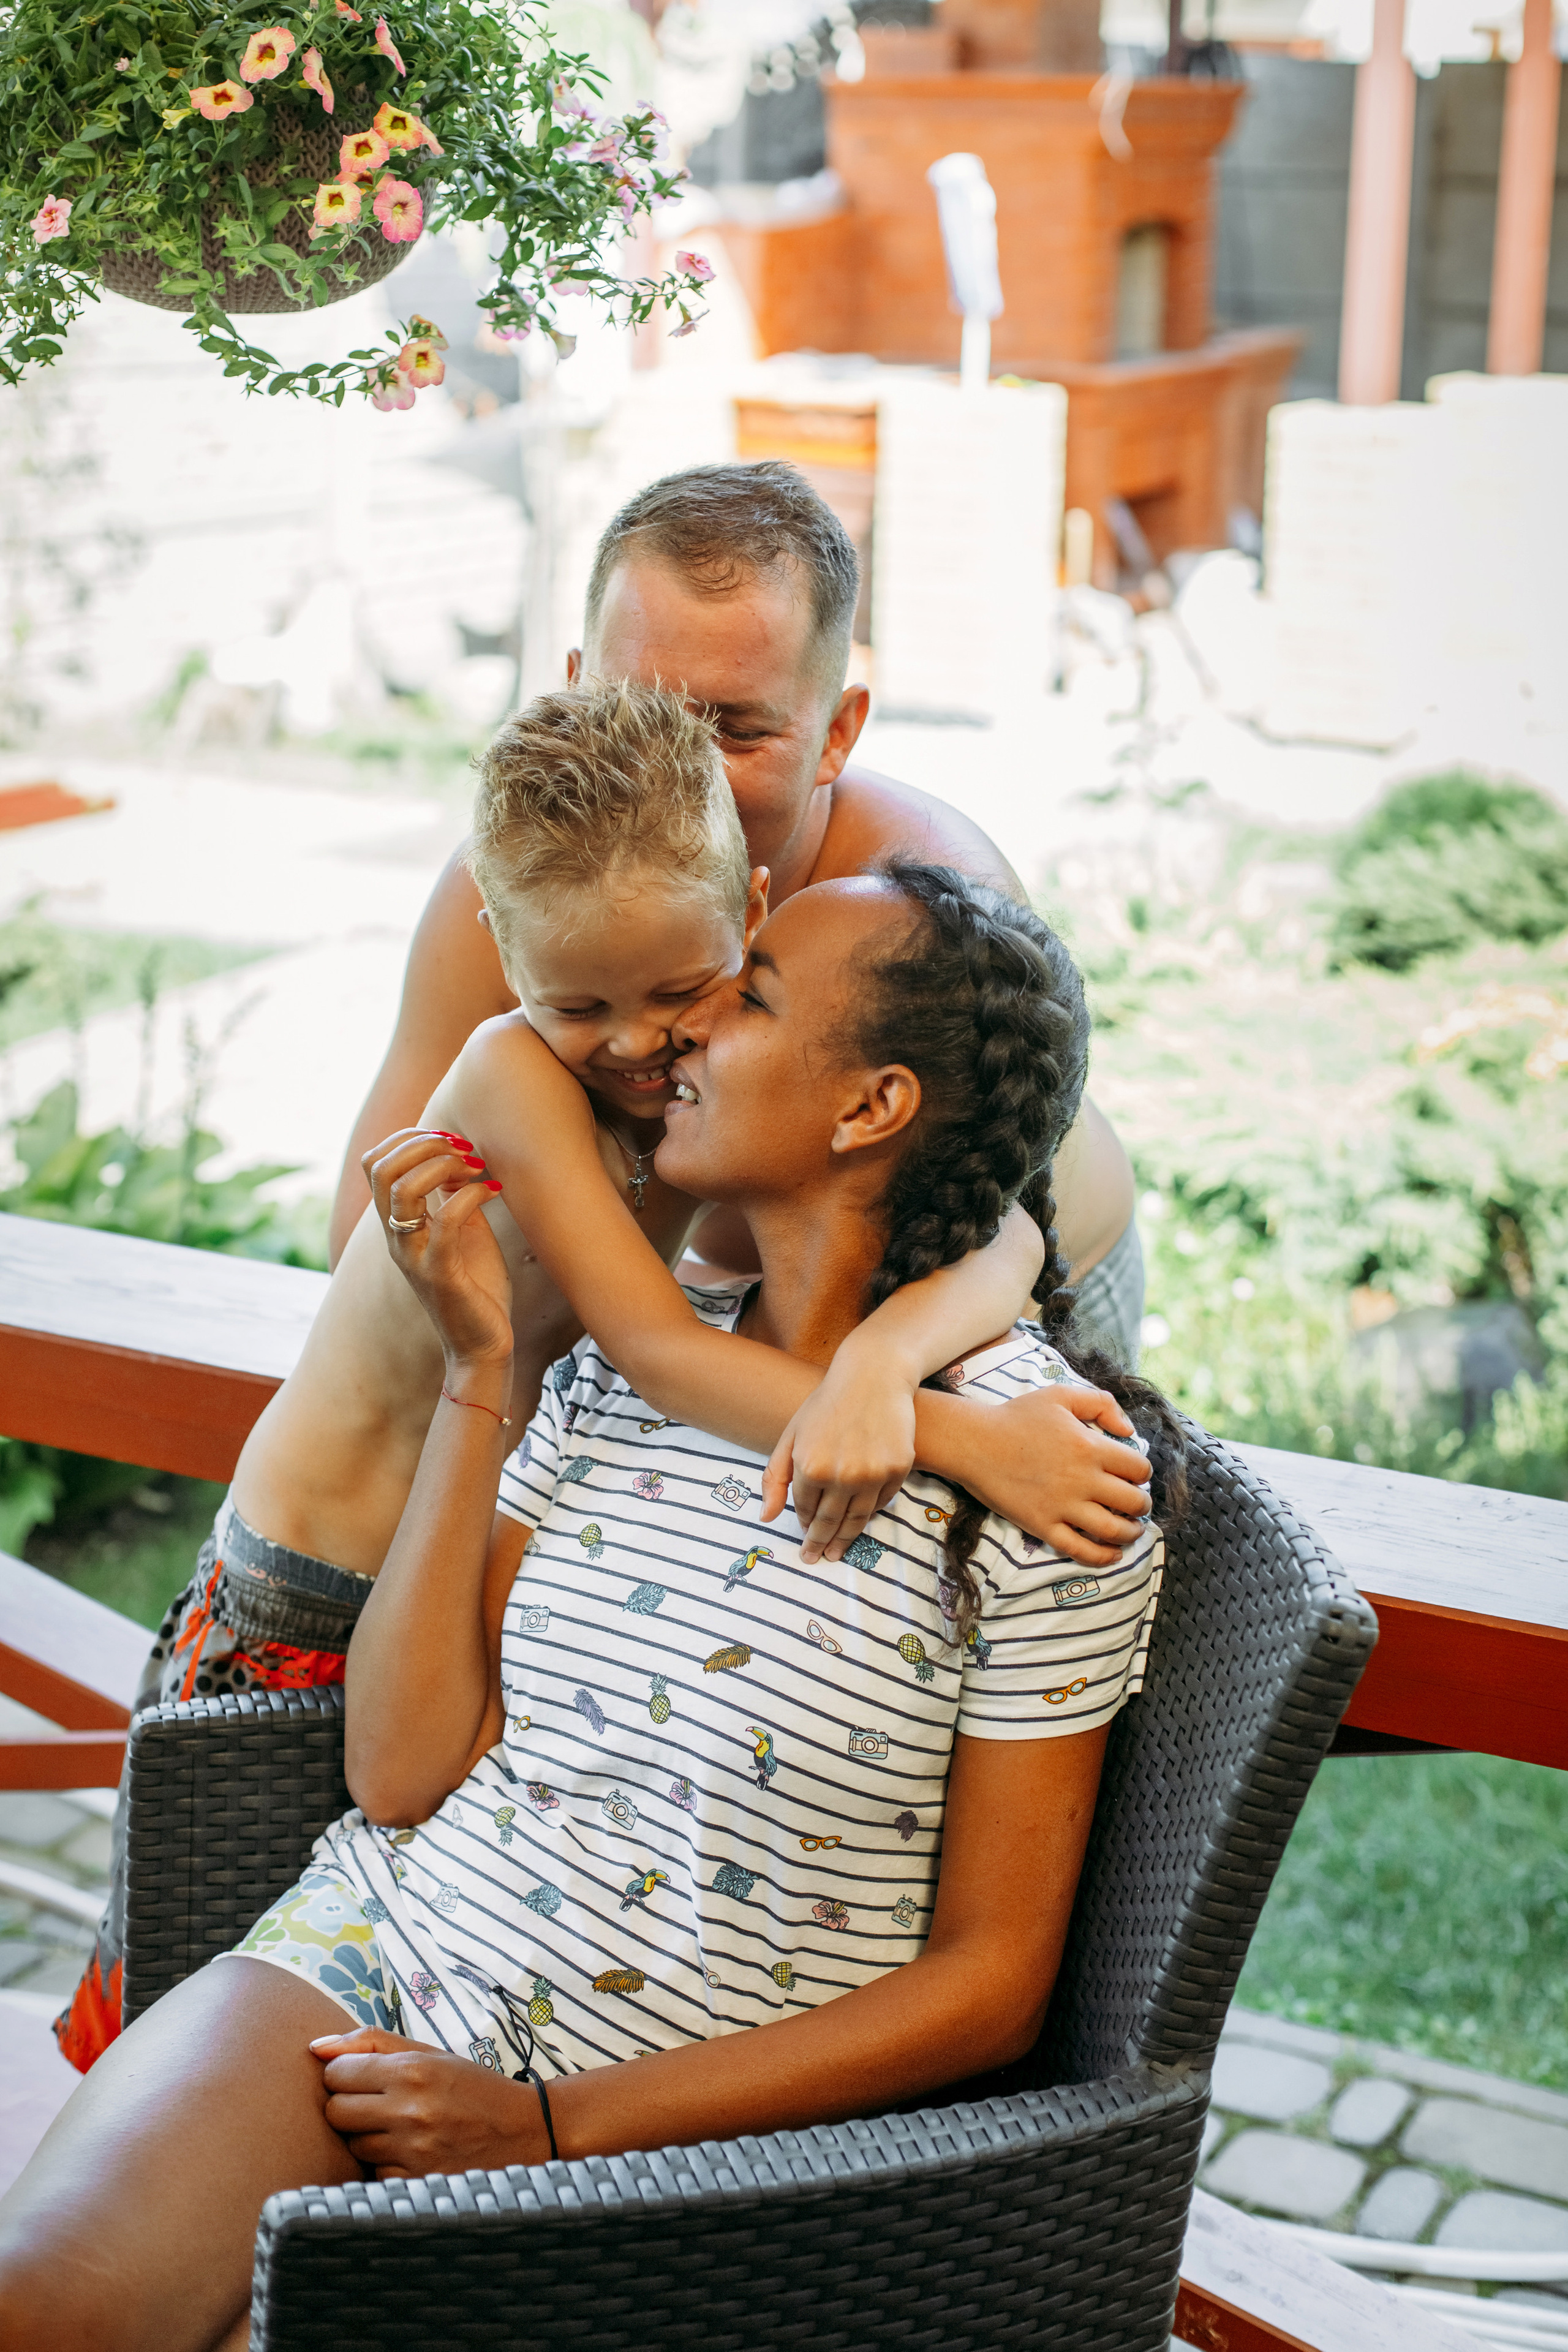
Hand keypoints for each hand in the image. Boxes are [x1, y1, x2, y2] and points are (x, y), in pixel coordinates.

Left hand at [311, 2026, 548, 2177]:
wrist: (524, 2131)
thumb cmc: (470, 2088)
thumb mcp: (429, 2053)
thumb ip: (370, 2043)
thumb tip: (314, 2047)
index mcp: (412, 2070)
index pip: (336, 2074)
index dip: (342, 2075)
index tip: (360, 2078)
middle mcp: (409, 2111)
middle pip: (335, 2112)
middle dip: (348, 2107)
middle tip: (376, 2105)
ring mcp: (412, 2151)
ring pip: (352, 2147)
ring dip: (366, 2138)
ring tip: (399, 2129)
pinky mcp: (417, 2184)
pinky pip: (374, 2175)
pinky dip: (385, 2165)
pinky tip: (411, 2154)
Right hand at [363, 1129, 512, 1372]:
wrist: (482, 1343)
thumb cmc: (475, 1284)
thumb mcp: (461, 1228)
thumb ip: (450, 1194)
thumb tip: (454, 1154)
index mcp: (397, 1224)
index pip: (375, 1163)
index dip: (408, 1138)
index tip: (450, 1139)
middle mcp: (396, 1238)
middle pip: (380, 1168)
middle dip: (423, 1144)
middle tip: (464, 1149)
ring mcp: (414, 1256)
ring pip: (403, 1190)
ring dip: (442, 1165)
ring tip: (476, 1166)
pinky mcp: (440, 1274)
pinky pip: (444, 1220)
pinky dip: (472, 1195)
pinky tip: (495, 1192)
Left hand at [760, 1361, 914, 1565]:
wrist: (874, 1375)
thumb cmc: (827, 1403)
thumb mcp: (791, 1435)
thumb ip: (775, 1478)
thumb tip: (765, 1517)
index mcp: (810, 1466)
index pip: (804, 1508)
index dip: (803, 1523)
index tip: (804, 1536)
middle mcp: (842, 1474)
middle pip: (829, 1522)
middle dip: (820, 1544)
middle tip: (816, 1559)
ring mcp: (873, 1473)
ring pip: (857, 1519)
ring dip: (845, 1539)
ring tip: (837, 1552)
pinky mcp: (898, 1469)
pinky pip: (882, 1502)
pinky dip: (870, 1512)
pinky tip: (861, 1519)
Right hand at [956, 1385, 1152, 1564]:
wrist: (975, 1443)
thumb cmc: (1017, 1417)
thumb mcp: (1061, 1395)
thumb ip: (1101, 1403)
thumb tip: (1128, 1430)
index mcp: (1091, 1447)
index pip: (1138, 1468)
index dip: (1142, 1472)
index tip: (1135, 1475)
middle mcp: (1082, 1480)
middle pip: (1133, 1502)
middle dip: (1142, 1505)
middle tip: (1137, 1503)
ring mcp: (1063, 1506)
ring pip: (1113, 1530)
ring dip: (1131, 1533)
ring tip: (1131, 1530)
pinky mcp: (1043, 1526)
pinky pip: (1080, 1550)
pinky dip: (1103, 1557)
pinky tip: (1113, 1554)